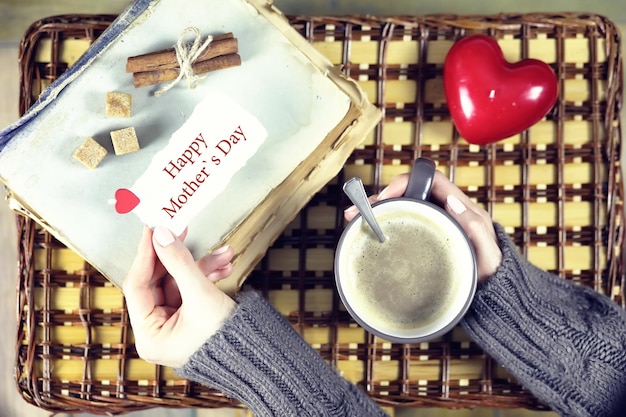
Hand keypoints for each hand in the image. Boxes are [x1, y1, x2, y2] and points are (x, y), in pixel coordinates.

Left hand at [122, 226, 236, 367]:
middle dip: (178, 258)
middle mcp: (157, 332)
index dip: (145, 256)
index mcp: (150, 336)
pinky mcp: (191, 318)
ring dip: (202, 266)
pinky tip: (225, 266)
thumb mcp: (201, 295)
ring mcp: (175, 325)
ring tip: (224, 254)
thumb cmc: (228, 339)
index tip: (153, 231)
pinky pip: (192, 289)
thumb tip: (161, 234)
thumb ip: (179, 262)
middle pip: (159, 282)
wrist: (259, 357)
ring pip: (179, 282)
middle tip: (181, 231)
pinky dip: (207, 276)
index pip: (137, 287)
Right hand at [344, 170, 501, 281]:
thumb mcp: (486, 251)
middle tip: (360, 210)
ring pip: (401, 208)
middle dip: (382, 198)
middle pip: (409, 193)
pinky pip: (400, 225)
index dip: (407, 181)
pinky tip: (365, 231)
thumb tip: (453, 201)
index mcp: (459, 206)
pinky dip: (381, 226)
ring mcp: (432, 224)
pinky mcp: (423, 239)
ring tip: (354, 218)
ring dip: (376, 210)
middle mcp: (443, 210)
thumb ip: (474, 227)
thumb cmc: (490, 270)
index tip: (388, 196)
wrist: (490, 292)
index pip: (431, 179)